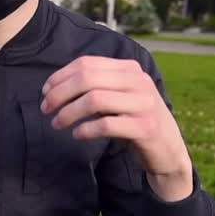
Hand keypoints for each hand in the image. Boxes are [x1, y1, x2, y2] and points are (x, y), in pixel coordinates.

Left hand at [40, 56, 192, 200]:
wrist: (169, 150)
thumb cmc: (135, 121)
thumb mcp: (119, 97)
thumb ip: (96, 86)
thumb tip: (54, 87)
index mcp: (130, 69)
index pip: (86, 64)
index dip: (60, 77)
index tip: (45, 93)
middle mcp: (138, 81)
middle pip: (87, 78)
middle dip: (60, 94)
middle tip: (46, 109)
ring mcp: (143, 103)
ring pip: (94, 99)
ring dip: (68, 112)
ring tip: (57, 124)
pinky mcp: (145, 127)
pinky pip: (106, 124)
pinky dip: (86, 129)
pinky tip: (77, 135)